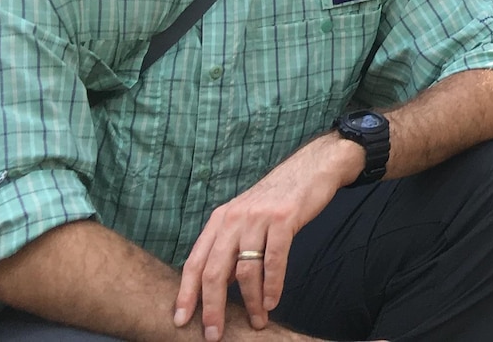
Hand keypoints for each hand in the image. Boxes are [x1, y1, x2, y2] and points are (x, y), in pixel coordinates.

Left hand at [176, 134, 359, 339]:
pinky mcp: (284, 219)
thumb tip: (218, 286)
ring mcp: (258, 219)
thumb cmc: (277, 198)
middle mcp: (234, 219)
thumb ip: (229, 246)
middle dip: (213, 308)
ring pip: (246, 271)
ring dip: (251, 301)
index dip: (186, 294)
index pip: (194, 263)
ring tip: (257, 320)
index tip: (181, 321)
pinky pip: (274, 260)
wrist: (311, 167)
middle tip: (214, 334)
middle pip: (214, 272)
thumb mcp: (244, 216)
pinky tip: (273, 301)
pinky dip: (273, 285)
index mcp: (219, 220)